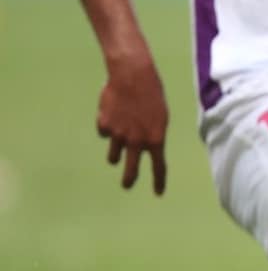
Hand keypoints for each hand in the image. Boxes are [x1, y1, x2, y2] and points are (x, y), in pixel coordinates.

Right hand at [98, 54, 167, 194]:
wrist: (133, 76)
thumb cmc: (152, 94)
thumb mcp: (160, 116)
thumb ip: (152, 134)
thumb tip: (145, 147)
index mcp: (156, 138)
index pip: (159, 166)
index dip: (158, 181)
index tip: (158, 193)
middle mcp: (137, 141)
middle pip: (131, 169)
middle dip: (129, 179)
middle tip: (127, 186)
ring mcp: (119, 135)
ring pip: (113, 155)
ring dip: (115, 154)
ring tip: (118, 146)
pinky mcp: (104, 125)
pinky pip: (105, 133)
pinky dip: (108, 127)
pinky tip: (112, 113)